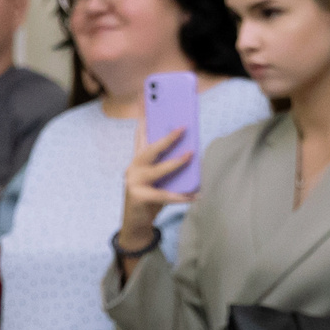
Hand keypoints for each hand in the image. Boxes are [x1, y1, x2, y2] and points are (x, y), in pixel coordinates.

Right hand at [117, 126, 194, 253]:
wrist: (136, 223)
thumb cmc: (150, 197)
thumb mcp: (158, 179)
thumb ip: (167, 166)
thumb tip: (190, 153)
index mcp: (138, 161)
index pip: (141, 138)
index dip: (145, 122)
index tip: (150, 106)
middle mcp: (133, 168)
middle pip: (150, 149)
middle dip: (167, 138)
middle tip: (183, 127)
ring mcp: (134, 182)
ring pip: (158, 169)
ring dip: (176, 162)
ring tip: (191, 154)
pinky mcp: (139, 197)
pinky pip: (165, 195)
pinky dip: (182, 196)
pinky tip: (196, 196)